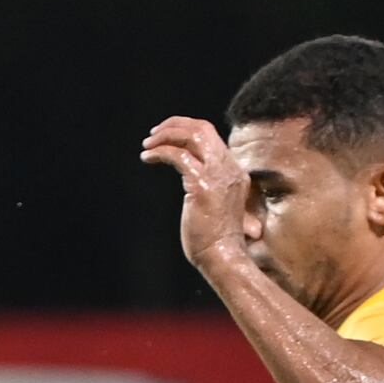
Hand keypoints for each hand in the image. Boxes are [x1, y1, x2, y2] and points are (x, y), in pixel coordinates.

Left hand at [141, 117, 260, 288]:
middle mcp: (230, 169)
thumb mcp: (220, 207)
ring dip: (165, 136)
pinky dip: (160, 152)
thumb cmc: (218, 241)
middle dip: (176, 124)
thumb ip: (211, 189)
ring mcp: (217, 175)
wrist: (224, 257)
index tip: (168, 136)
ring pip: (191, 136)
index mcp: (236, 172)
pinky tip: (147, 158)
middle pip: (203, 129)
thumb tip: (193, 184)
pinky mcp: (201, 185)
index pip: (211, 138)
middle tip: (154, 133)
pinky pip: (178, 156)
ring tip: (147, 144)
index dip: (187, 131)